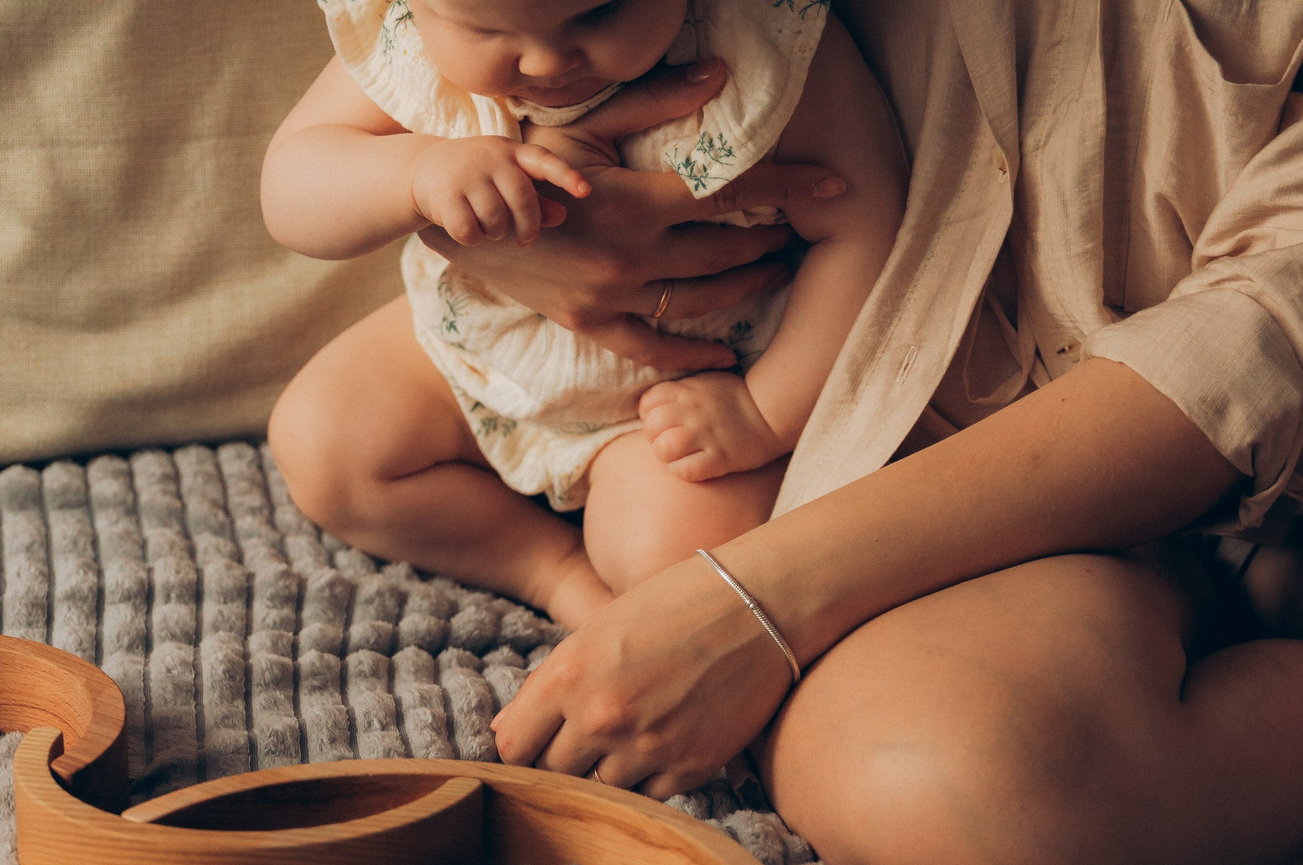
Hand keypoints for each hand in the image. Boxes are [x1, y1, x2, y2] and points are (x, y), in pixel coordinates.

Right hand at [411, 136, 589, 245]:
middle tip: (524, 239)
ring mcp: (466, 175)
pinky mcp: (444, 196)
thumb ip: (536, 198)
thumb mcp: (506, 179)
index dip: (566, 176)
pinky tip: (466, 228)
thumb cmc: (477, 177)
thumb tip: (562, 215)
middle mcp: (491, 158)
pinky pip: (471, 232)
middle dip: (528, 227)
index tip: (585, 191)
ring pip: (497, 221)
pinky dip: (472, 239)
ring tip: (487, 225)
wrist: (422, 169)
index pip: (544, 160)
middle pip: (523, 200)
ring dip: (495, 233)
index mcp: (511, 151)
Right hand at [420, 59, 847, 368]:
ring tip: (776, 269)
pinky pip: (654, 349)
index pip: (732, 191)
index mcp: (635, 202)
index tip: (837, 186)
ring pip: (701, 300)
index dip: (790, 185)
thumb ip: (656, 103)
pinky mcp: (592, 325)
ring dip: (747, 286)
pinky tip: (725, 352)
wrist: (465, 220)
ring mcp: (612, 298)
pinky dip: (693, 354)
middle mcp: (630, 256)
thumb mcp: (587, 127)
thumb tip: (719, 73)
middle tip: (802, 230)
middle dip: (772, 238)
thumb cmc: (526, 162)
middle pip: (726, 250)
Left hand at [492, 550, 795, 797]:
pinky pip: (648, 798)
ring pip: (599, 792)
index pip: (513, 747)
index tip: (537, 744)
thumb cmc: (673, 605)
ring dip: (607, 773)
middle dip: (563, 762)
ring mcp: (647, 746)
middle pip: (553, 775)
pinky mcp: (690, 767)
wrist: (760, 605)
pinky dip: (649, 780)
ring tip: (631, 737)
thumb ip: (550, 685)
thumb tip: (507, 734)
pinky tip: (663, 745)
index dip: (522, 748)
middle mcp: (602, 716)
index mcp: (568, 675)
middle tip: (587, 740)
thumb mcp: (596, 631)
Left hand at [640, 372, 787, 480]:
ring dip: (668, 456)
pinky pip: (684, 471)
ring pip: (663, 449)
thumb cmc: (735, 398)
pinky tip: (694, 466)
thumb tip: (653, 405)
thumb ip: (680, 390)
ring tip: (681, 454)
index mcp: (688, 391)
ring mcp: (706, 435)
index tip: (663, 422)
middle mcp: (693, 411)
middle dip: (656, 437)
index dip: (649, 415)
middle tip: (671, 441)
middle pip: (652, 427)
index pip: (648, 403)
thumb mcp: (705, 381)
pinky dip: (683, 471)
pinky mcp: (719, 458)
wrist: (772, 413)